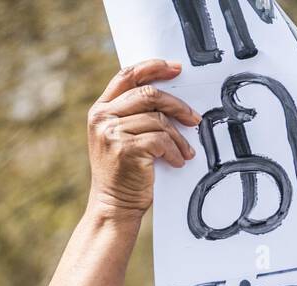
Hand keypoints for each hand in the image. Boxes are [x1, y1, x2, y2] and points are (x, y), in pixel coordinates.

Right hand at [86, 59, 201, 225]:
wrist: (114, 206)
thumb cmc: (124, 175)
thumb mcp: (121, 139)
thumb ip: (133, 116)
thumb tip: (170, 100)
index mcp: (101, 109)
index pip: (127, 76)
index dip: (153, 68)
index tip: (176, 69)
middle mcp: (103, 117)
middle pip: (148, 94)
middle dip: (177, 105)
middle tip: (195, 119)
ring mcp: (112, 132)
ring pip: (158, 119)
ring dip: (179, 137)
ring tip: (186, 153)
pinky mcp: (126, 149)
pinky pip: (161, 140)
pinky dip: (174, 151)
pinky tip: (178, 162)